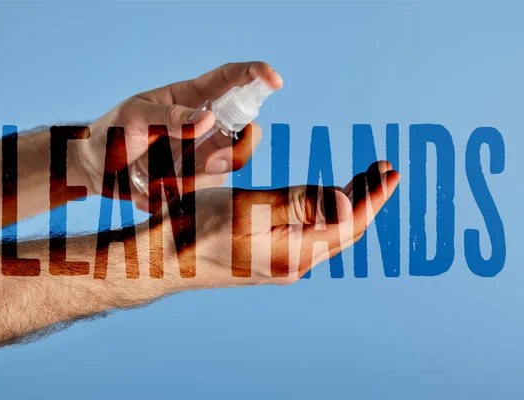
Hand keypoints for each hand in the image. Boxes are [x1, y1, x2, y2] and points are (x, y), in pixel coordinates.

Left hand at [76, 62, 282, 210]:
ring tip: (163, 181)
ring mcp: (200, 154)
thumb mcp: (133, 118)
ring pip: (228, 164)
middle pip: (243, 130)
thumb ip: (168, 116)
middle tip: (210, 162)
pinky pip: (206, 188)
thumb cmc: (109, 134)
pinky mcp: (193, 180)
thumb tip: (210, 119)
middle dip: (238, 148)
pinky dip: (181, 193)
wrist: (93, 171)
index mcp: (188, 98)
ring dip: (202, 176)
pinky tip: (152, 191)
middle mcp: (202, 126)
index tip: (275, 81)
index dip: (255, 76)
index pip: (228, 80)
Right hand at [143, 161, 399, 291]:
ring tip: (361, 181)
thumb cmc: (196, 228)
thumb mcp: (247, 207)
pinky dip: (326, 214)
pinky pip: (311, 237)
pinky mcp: (269, 260)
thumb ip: (299, 204)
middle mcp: (294, 264)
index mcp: (294, 253)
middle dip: (367, 199)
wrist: (163, 258)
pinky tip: (323, 202)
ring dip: (348, 205)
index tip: (390, 172)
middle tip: (381, 170)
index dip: (374, 197)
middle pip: (345, 229)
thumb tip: (348, 203)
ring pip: (328, 233)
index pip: (350, 223)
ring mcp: (282, 265)